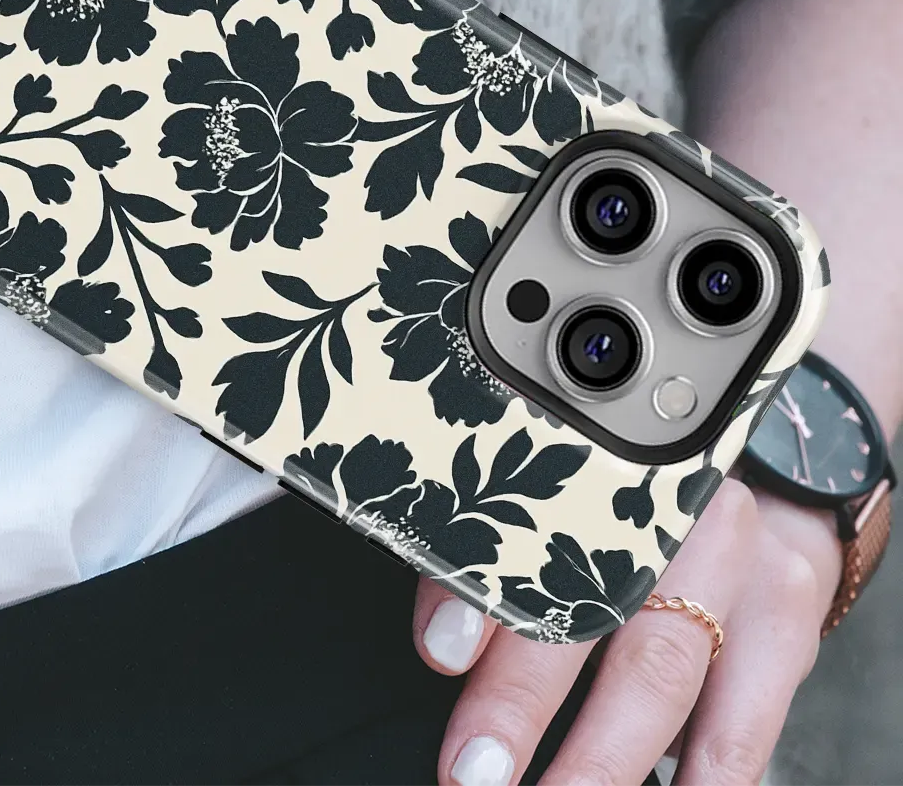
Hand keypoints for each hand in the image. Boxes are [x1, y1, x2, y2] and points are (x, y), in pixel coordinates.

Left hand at [414, 479, 843, 784]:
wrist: (768, 495)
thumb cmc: (642, 514)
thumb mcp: (570, 510)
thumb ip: (498, 560)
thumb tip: (444, 639)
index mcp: (603, 467)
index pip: (530, 524)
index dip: (482, 592)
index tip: (440, 652)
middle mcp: (674, 506)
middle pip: (593, 602)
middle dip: (525, 698)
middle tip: (476, 769)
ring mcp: (737, 564)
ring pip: (665, 668)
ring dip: (603, 755)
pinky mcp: (783, 625)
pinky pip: (744, 719)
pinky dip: (702, 777)